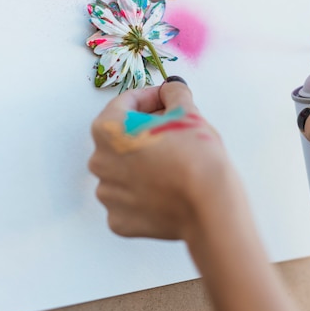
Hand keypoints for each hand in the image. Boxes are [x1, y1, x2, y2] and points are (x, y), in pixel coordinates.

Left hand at [89, 79, 304, 310]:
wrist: (210, 206)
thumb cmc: (196, 156)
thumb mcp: (187, 111)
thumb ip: (173, 93)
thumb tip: (171, 90)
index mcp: (108, 130)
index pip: (126, 103)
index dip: (150, 97)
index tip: (167, 98)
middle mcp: (99, 162)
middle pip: (122, 136)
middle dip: (145, 128)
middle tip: (174, 127)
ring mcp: (108, 195)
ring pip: (124, 168)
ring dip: (143, 160)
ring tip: (173, 159)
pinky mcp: (119, 221)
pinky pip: (129, 198)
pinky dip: (144, 190)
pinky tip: (167, 186)